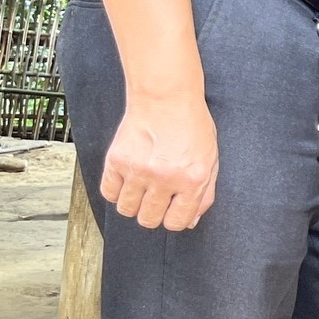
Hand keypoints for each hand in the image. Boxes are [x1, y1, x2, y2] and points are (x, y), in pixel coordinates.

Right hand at [101, 94, 218, 230]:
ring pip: (126, 210)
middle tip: (157, 199)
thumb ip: (204, 193)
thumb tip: (190, 221)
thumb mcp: (210, 160)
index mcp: (192, 179)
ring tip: (142, 188)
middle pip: (149, 220)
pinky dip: (116, 192)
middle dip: (153, 214)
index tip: (172, 211)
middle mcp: (165, 178)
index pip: (176, 222)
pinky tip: (127, 181)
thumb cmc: (191, 126)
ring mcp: (138, 170)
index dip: (174, 219)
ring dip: (134, 204)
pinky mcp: (116, 160)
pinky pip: (108, 193)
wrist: (166, 97)